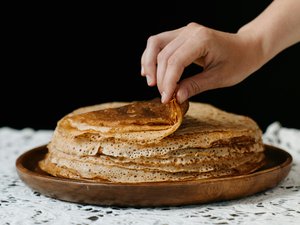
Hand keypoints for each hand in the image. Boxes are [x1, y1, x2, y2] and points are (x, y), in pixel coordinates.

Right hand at [141, 22, 263, 102]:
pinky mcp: (181, 35)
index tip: (166, 99)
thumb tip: (175, 97)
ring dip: (149, 64)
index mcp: (202, 39)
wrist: (247, 48)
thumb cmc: (238, 62)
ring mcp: (184, 31)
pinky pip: (159, 43)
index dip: (168, 82)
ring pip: (155, 44)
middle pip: (163, 54)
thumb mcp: (219, 78)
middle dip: (160, 77)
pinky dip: (152, 57)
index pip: (175, 61)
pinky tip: (149, 71)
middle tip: (164, 96)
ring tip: (151, 83)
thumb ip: (195, 86)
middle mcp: (190, 31)